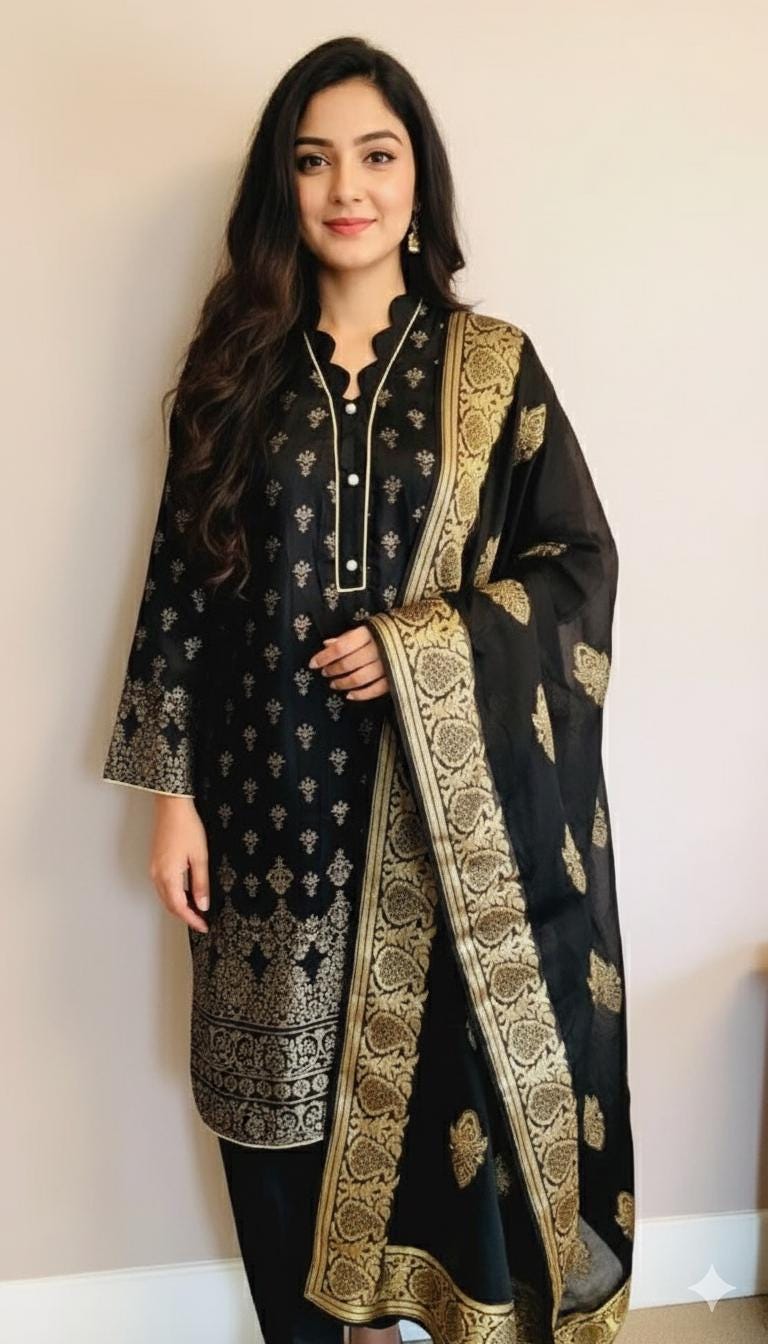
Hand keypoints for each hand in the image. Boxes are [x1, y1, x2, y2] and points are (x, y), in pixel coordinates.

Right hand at [149, 795, 209, 932]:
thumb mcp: (200, 856)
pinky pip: (163, 886)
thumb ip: (200, 883)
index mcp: (168, 876)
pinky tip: (186, 892)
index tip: (203, 926)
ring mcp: (154, 868)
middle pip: (170, 904)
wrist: (171, 806)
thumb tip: (202, 904)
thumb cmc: (186, 827)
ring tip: (197, 909)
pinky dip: (174, 894)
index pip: (179, 907)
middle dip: (185, 915)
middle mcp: (157, 875)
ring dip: (179, 905)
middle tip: (202, 921)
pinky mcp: (155, 862)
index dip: (191, 919)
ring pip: (165, 896)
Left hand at [308, 624, 389, 700]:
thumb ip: (349, 637)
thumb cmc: (393, 630)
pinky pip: (376, 690)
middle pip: (348, 663)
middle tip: (324, 673)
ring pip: (360, 678)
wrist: (427, 635)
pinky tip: (350, 695)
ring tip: (334, 684)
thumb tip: (327, 644)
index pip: (341, 647)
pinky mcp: (397, 678)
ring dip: (344, 683)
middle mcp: (379, 649)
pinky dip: (361, 694)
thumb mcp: (371, 627)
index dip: (324, 657)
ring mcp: (389, 665)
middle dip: (333, 670)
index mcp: (371, 633)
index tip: (313, 663)